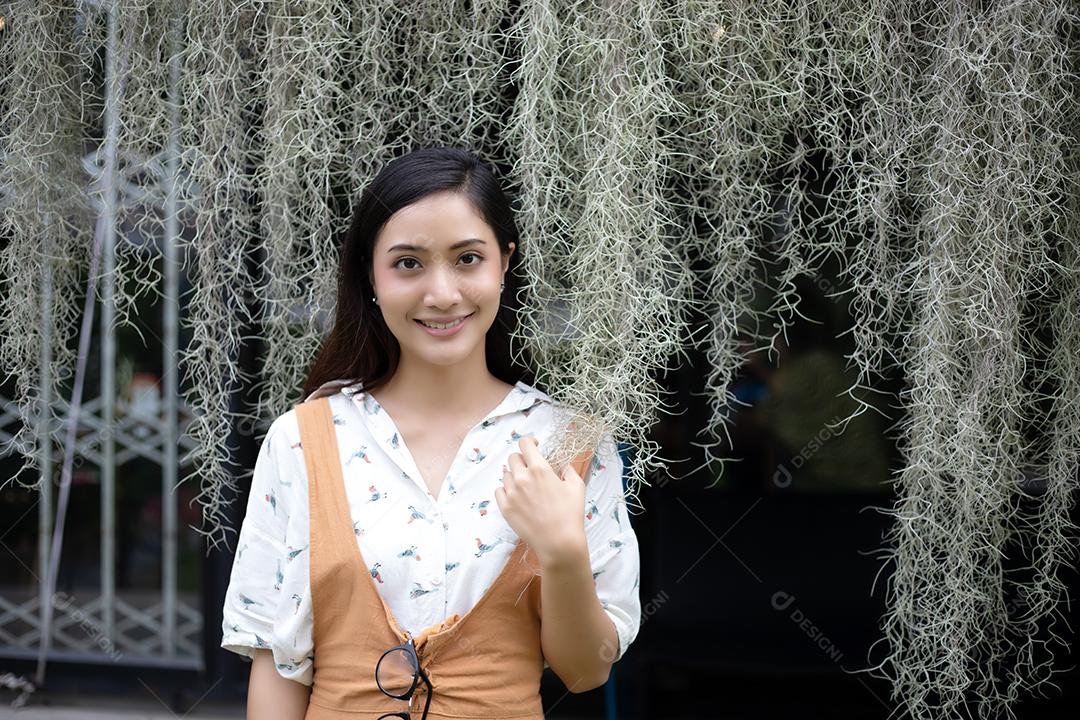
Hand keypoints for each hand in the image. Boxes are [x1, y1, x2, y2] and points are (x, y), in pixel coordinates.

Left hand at [495, 436, 586, 564]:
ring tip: (526, 487)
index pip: (525, 444)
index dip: (530, 442)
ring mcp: (511, 493)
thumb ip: (568, 469)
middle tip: (531, 469)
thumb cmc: (571, 514)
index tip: (534, 446)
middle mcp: (522, 478)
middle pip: (513, 458)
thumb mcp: (576, 486)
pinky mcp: (505, 508)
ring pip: (506, 474)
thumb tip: (562, 462)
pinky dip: (506, 490)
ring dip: (515, 475)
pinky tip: (517, 496)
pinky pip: (499, 490)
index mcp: (539, 469)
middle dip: (522, 459)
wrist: (559, 542)